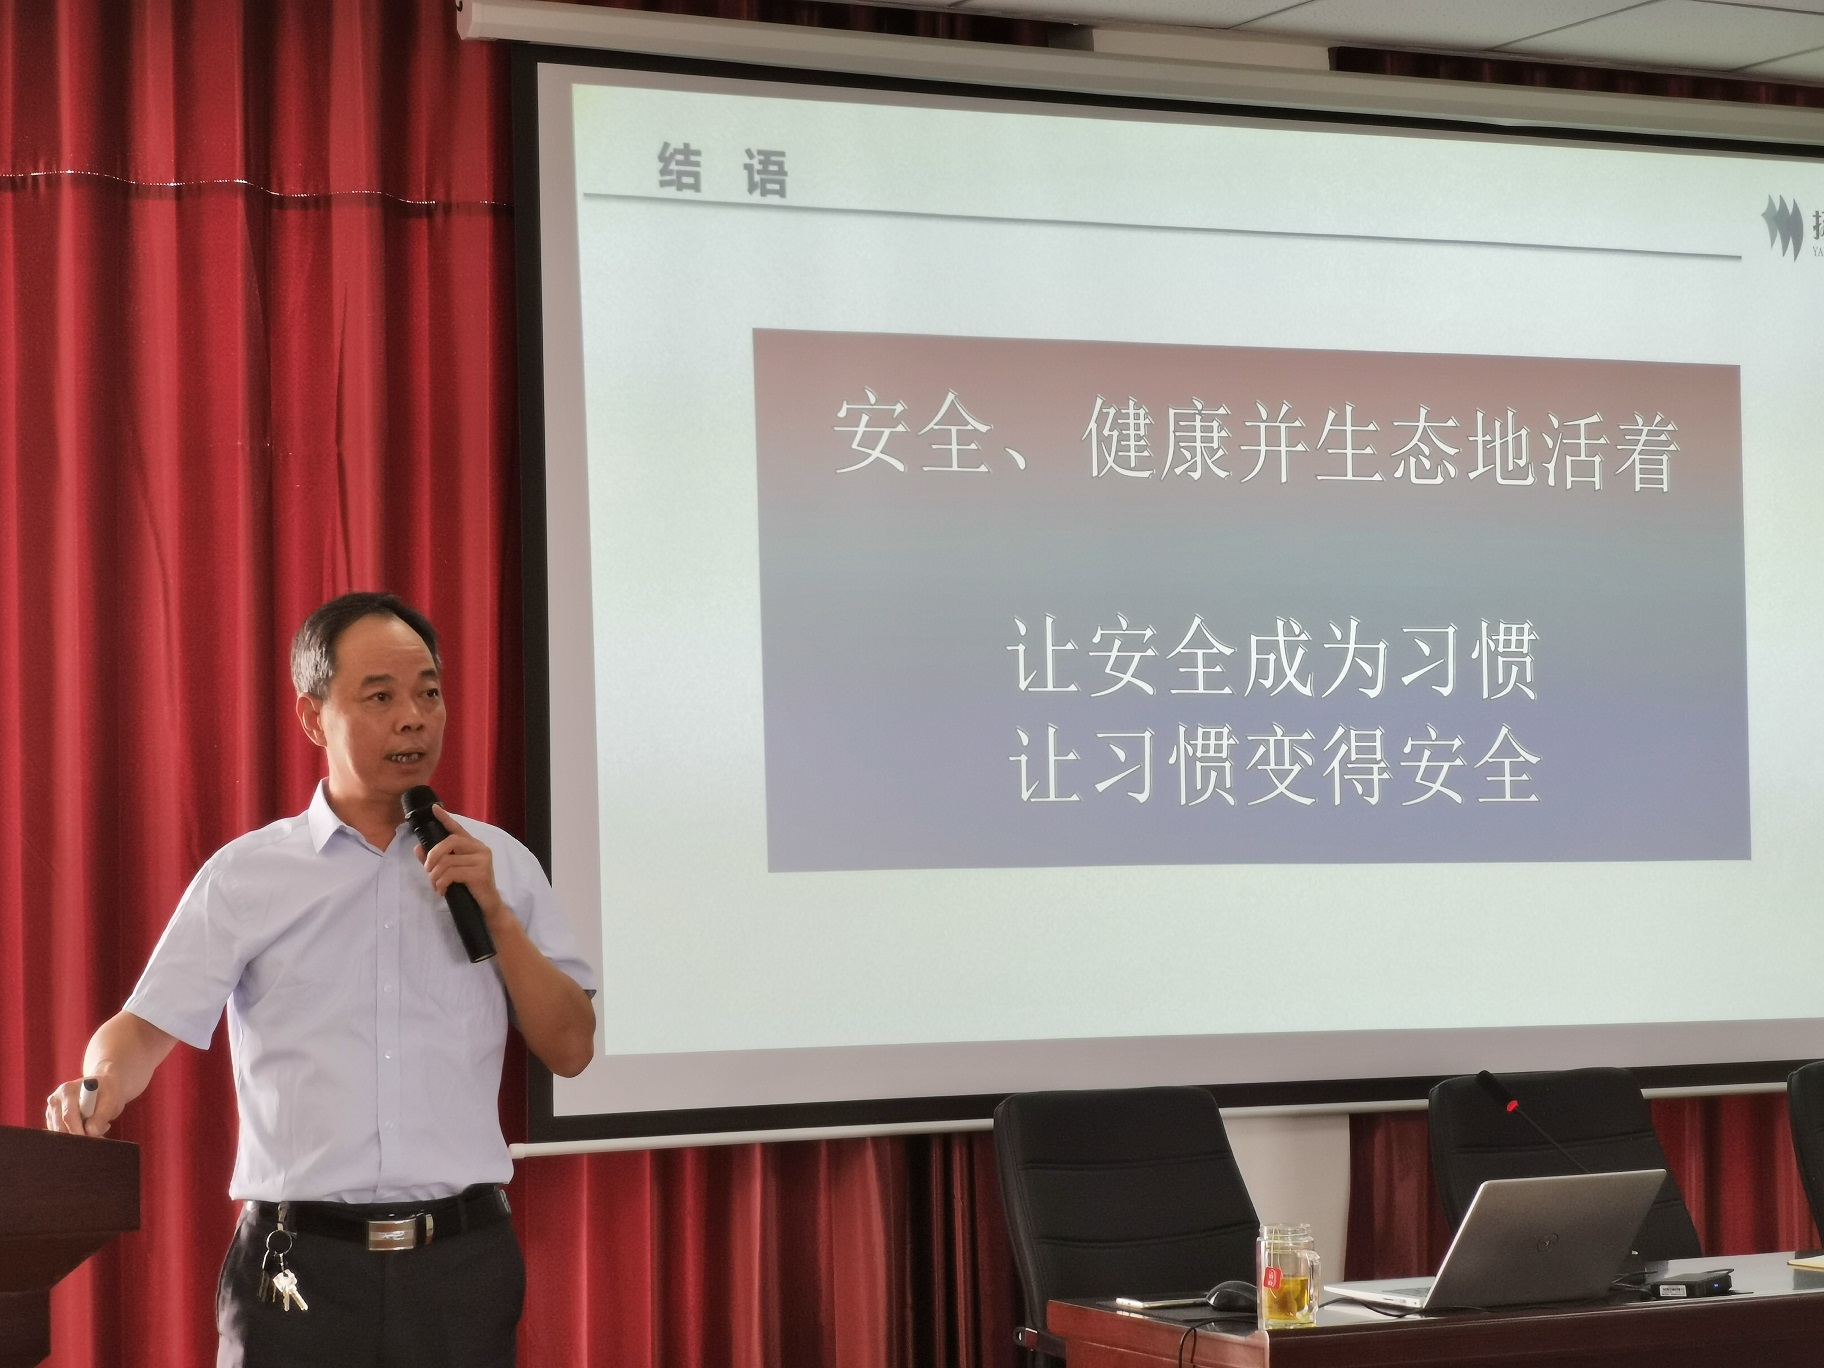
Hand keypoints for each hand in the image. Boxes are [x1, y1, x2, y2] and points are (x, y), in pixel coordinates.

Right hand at [44, 1076, 117, 1137]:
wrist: (105, 1086)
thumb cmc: (108, 1092)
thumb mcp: (111, 1102)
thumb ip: (101, 1118)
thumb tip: (90, 1133)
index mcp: (67, 1091)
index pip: (68, 1116)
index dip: (78, 1131)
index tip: (90, 1138)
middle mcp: (55, 1100)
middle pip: (60, 1127)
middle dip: (78, 1136)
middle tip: (98, 1137)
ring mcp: (51, 1110)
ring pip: (59, 1132)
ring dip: (77, 1136)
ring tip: (96, 1127)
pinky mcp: (52, 1119)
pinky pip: (60, 1134)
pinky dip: (73, 1135)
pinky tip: (86, 1127)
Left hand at [417, 804, 507, 927]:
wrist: (487, 907)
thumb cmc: (470, 888)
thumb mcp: (451, 872)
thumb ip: (436, 860)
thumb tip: (418, 848)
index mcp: (473, 845)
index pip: (457, 828)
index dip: (445, 818)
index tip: (434, 808)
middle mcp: (480, 848)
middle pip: (449, 841)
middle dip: (432, 856)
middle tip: (427, 870)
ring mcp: (482, 860)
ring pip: (447, 861)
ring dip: (435, 876)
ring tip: (436, 886)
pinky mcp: (481, 873)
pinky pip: (452, 873)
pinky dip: (441, 883)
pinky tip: (442, 891)